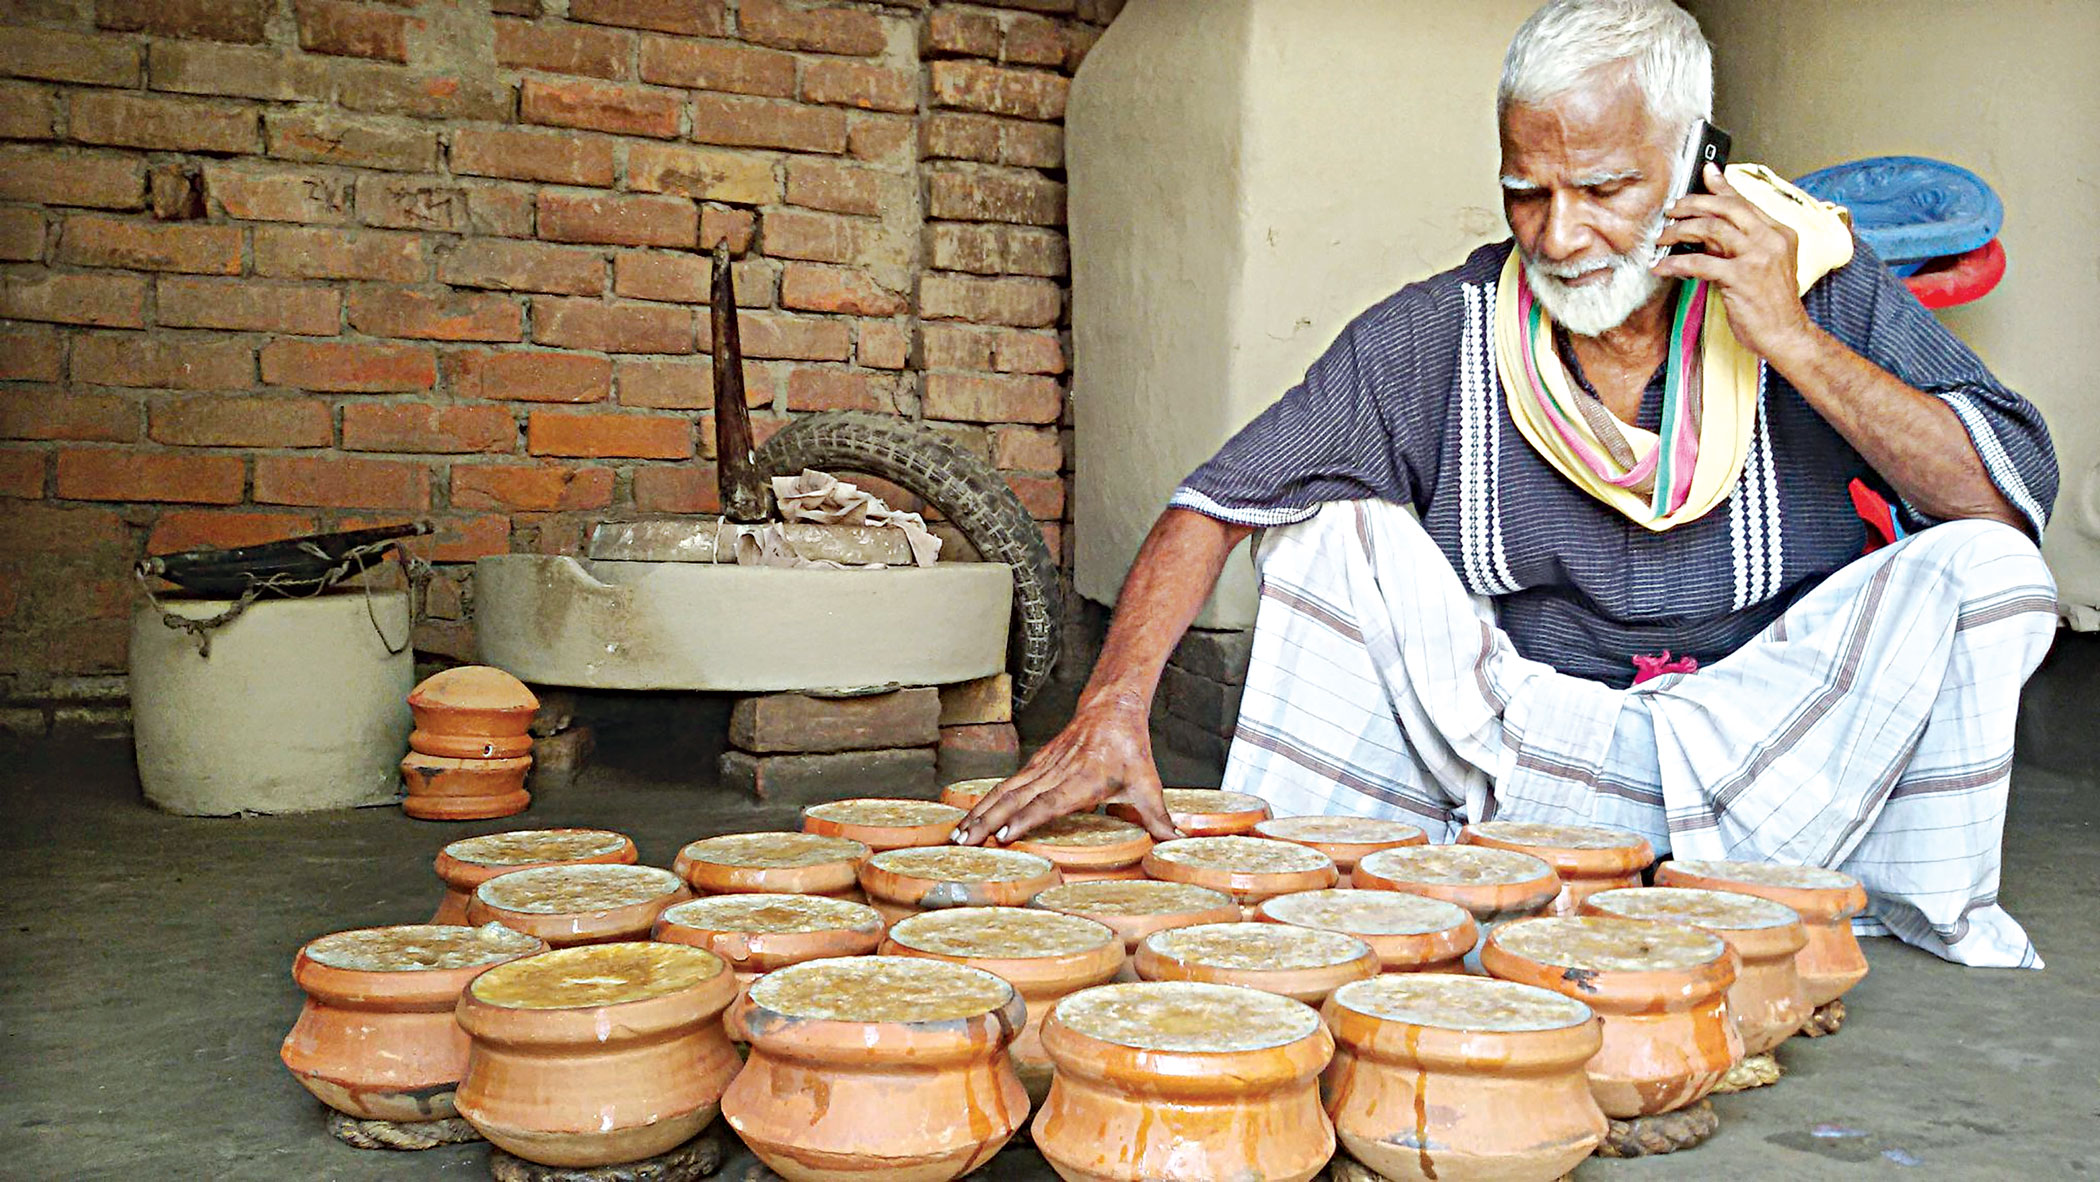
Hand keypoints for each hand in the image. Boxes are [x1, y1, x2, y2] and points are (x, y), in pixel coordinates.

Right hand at [951, 690, 1181, 844]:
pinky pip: (1006, 785)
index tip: (1003, 835)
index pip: (1049, 802)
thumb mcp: (1147, 782)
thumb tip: (1176, 841)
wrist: (1111, 708)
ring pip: (1005, 791)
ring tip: (958, 835)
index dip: (1026, 819)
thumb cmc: (1129, 747)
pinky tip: (970, 817)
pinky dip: (985, 801)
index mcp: (1084, 778)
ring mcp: (1042, 767)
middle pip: (1016, 798)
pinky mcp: (1035, 765)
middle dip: (988, 821)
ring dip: (979, 813)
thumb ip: (1157, 816)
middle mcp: (1058, 772)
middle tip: (964, 842)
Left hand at [1652, 163, 1818, 362]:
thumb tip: (1711, 228)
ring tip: (1662, 238)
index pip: (1744, 202)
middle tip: (1671, 210)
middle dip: (1693, 204)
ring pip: (1712, 229)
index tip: (1703, 174)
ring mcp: (1758, 257)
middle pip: (1726, 207)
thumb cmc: (1771, 304)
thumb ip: (1741, 243)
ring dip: (1680, 231)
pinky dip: (1676, 264)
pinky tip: (1662, 267)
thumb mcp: (1762, 265)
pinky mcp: (1742, 277)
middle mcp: (1771, 238)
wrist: (1786, 334)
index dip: (1721, 187)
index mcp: (1779, 232)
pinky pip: (1701, 263)